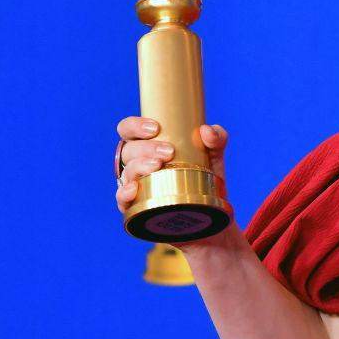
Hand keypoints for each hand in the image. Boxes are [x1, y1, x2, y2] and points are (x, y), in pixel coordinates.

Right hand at [114, 117, 228, 214]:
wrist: (213, 213)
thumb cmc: (206, 178)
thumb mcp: (214, 155)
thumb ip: (216, 138)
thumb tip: (206, 130)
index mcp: (148, 146)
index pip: (129, 130)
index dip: (134, 126)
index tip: (155, 128)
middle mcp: (137, 164)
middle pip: (128, 150)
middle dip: (146, 147)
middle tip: (169, 151)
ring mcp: (136, 185)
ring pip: (126, 172)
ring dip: (139, 166)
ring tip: (158, 165)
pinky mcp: (137, 207)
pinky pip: (122, 200)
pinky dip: (124, 193)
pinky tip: (134, 189)